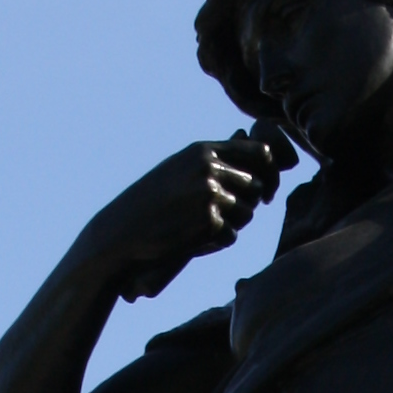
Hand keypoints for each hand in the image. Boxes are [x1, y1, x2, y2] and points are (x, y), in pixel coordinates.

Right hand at [85, 128, 294, 302]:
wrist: (123, 230)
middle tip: (226, 217)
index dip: (270, 172)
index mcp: (203, 151)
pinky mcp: (209, 221)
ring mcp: (210, 193)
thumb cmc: (150, 202)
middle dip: (247, 204)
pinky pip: (231, 235)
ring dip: (232, 225)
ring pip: (247, 213)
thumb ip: (213, 163)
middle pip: (255, 187)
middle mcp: (210, 167)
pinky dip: (216, 242)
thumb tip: (256, 155)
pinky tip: (192, 240)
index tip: (268, 190)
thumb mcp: (179, 171)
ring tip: (202, 228)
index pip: (260, 153)